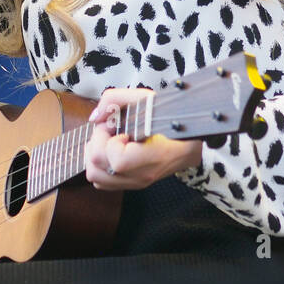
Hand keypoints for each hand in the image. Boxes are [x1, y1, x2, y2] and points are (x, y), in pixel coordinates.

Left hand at [84, 88, 204, 190]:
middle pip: (96, 169)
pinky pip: (102, 182)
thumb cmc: (170, 119)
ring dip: (95, 155)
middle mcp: (140, 176)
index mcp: (150, 157)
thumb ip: (115, 99)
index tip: (117, 127)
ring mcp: (135, 183)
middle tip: (110, 131)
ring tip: (109, 141)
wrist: (189, 141)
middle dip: (96, 144)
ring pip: (95, 177)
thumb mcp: (145, 98)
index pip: (115, 159)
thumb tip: (94, 117)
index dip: (108, 139)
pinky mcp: (132, 184)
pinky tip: (111, 151)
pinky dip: (99, 166)